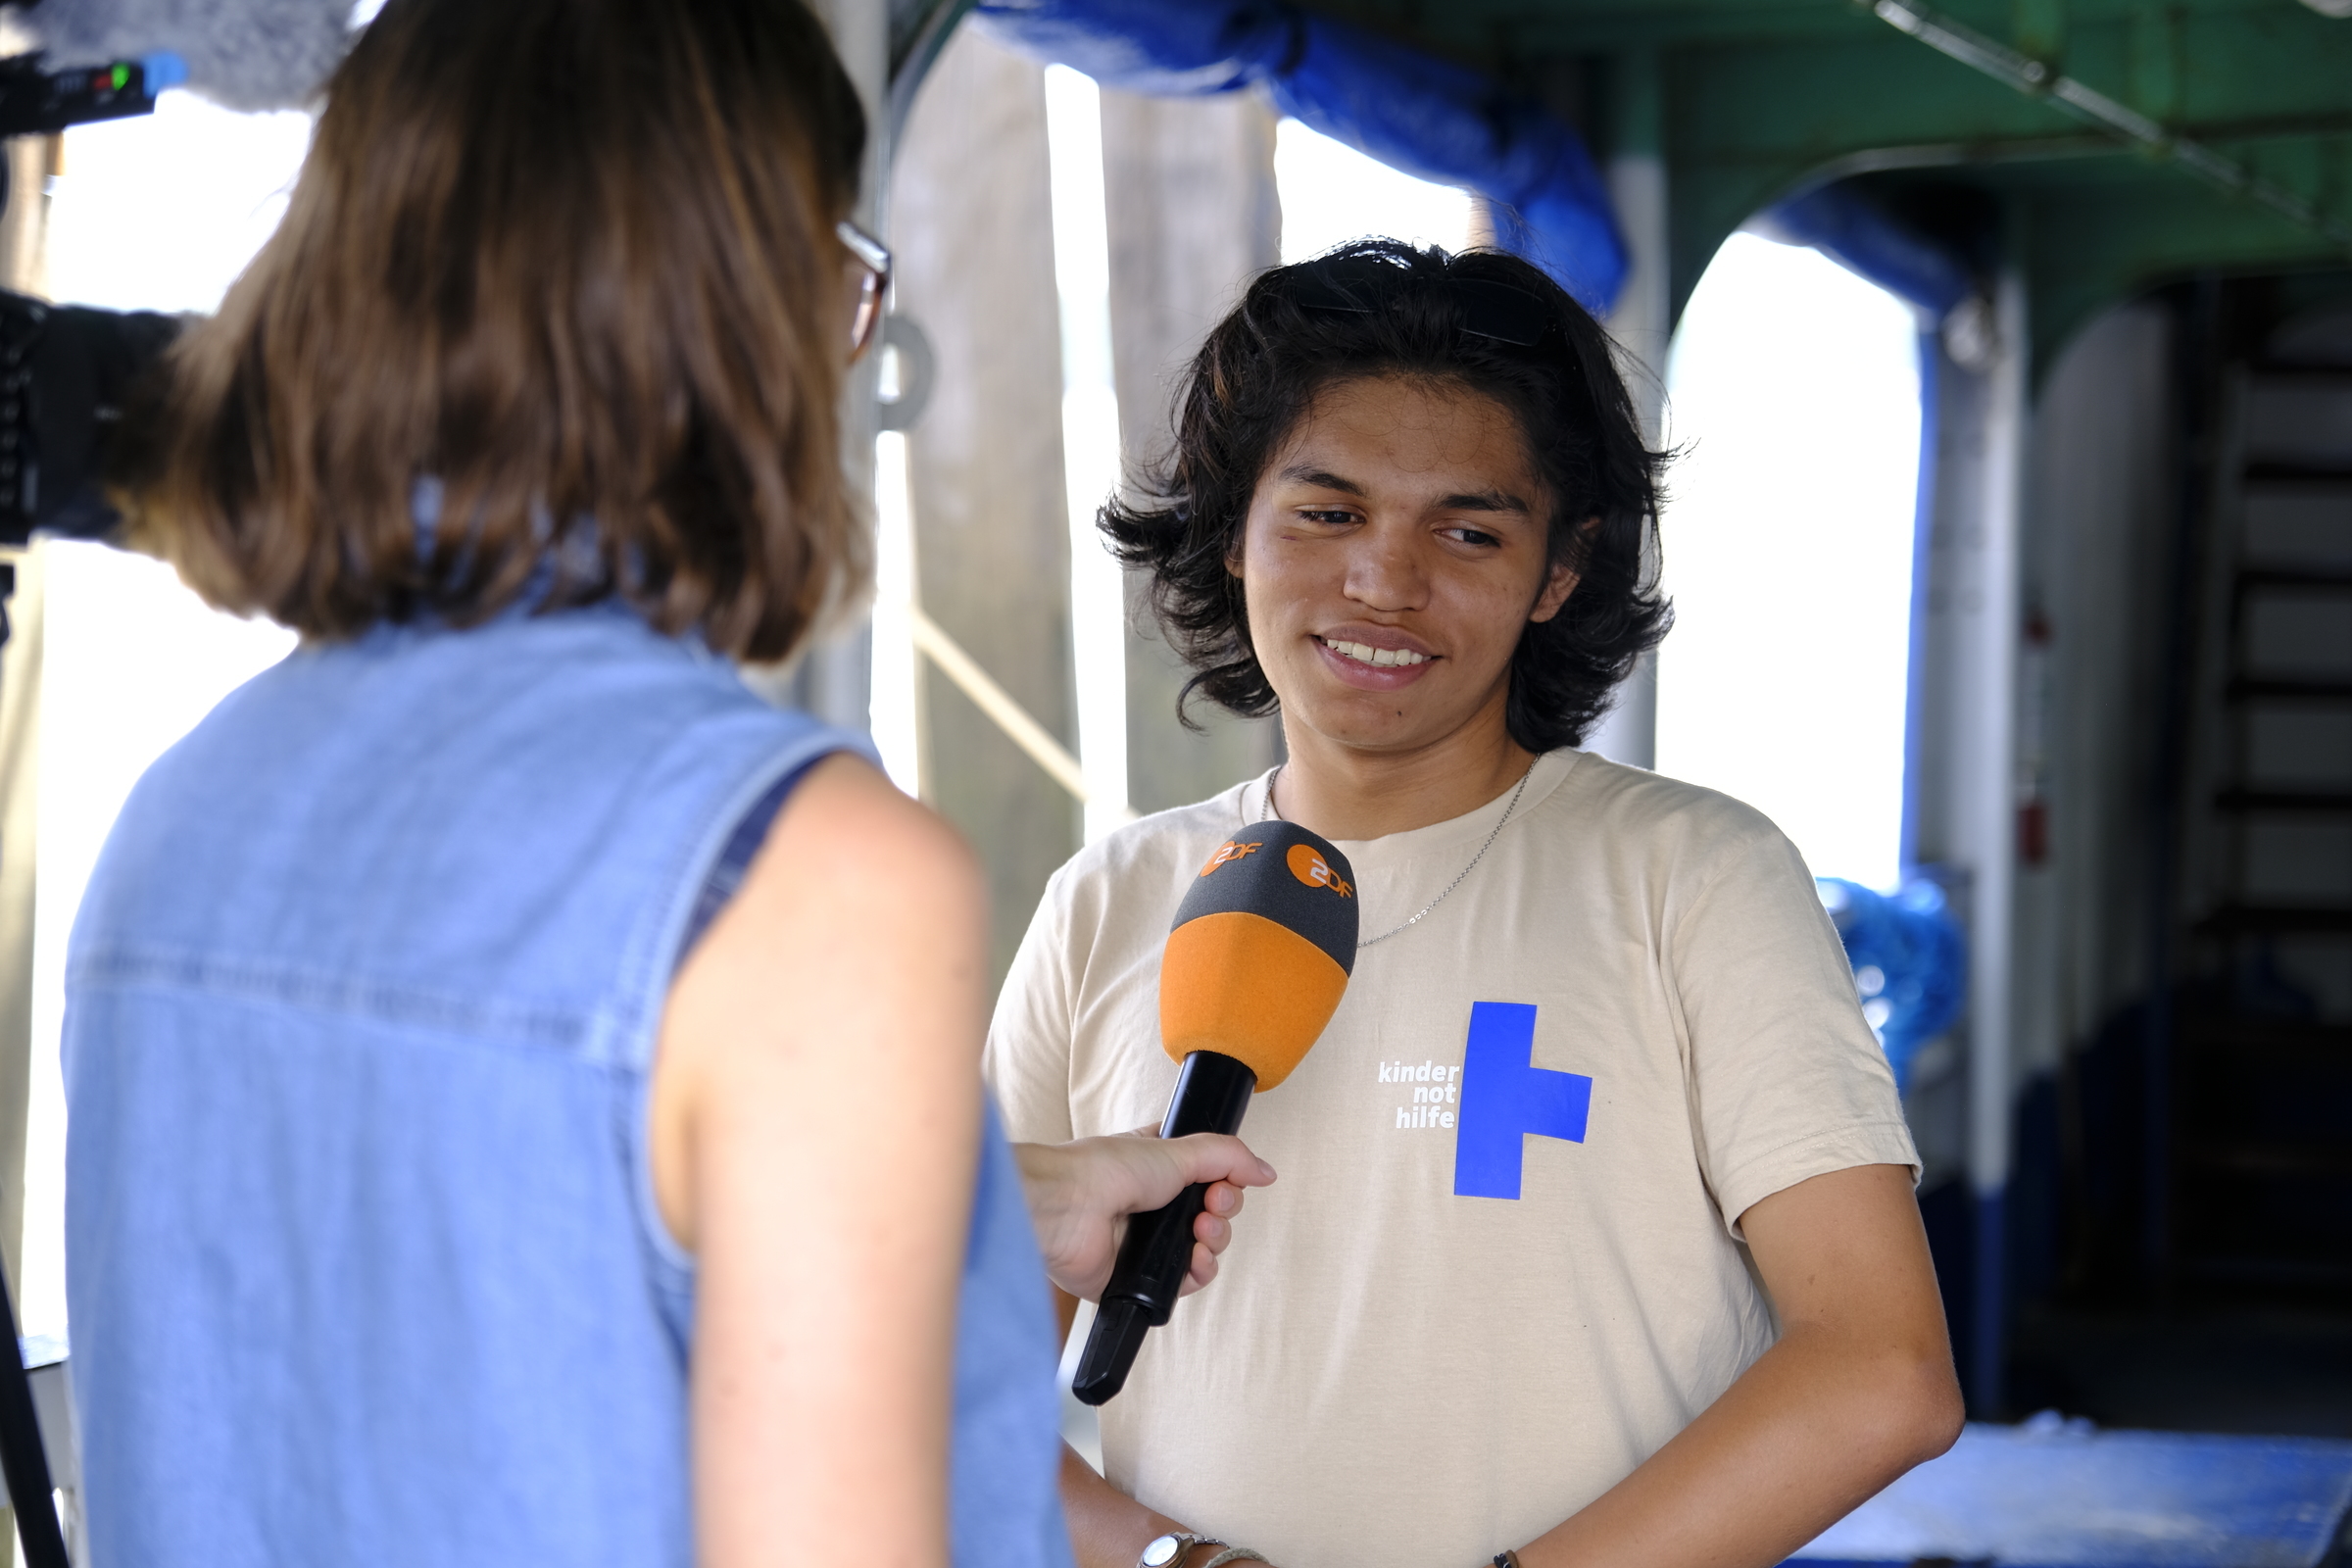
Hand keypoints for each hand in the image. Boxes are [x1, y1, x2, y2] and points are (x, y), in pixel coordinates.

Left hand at [1014, 1129, 1275, 1301]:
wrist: (1069, 1208)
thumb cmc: (1105, 1170)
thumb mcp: (1178, 1148)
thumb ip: (1228, 1157)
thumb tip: (1266, 1171)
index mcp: (1157, 1167)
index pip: (1209, 1177)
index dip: (1225, 1181)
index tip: (1228, 1179)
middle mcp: (1152, 1205)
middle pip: (1213, 1215)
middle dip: (1224, 1211)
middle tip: (1212, 1205)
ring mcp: (1146, 1242)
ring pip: (1204, 1250)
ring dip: (1214, 1241)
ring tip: (1200, 1230)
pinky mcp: (1138, 1277)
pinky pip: (1185, 1282)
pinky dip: (1199, 1272)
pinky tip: (1196, 1258)